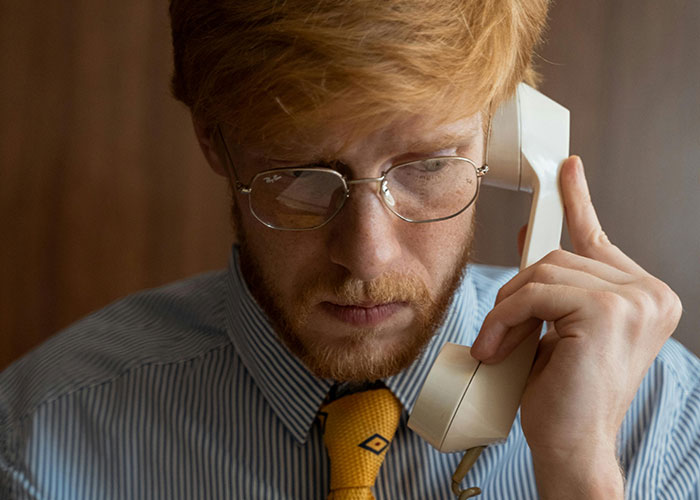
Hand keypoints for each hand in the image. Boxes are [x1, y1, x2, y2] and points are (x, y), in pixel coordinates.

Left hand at [470, 156, 682, 497]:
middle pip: (559, 257)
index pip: (598, 239)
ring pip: (543, 272)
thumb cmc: (563, 393)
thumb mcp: (556, 327)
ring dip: (507, 310)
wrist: (572, 445)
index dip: (577, 201)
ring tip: (496, 347)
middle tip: (497, 333)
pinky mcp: (608, 310)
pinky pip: (534, 294)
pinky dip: (504, 320)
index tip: (567, 169)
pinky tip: (496, 349)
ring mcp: (635, 299)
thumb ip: (553, 285)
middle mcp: (650, 293)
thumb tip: (530, 240)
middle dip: (517, 294)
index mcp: (643, 295)